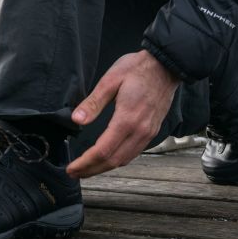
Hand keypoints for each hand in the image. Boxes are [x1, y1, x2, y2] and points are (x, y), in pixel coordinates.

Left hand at [66, 51, 179, 178]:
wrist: (166, 65)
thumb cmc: (137, 68)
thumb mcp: (111, 79)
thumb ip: (94, 102)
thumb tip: (76, 119)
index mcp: (127, 119)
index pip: (103, 150)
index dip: (85, 163)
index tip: (71, 168)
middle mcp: (140, 131)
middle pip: (113, 161)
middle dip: (92, 170)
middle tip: (74, 173)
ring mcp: (148, 133)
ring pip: (124, 160)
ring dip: (104, 168)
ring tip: (87, 168)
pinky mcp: (152, 130)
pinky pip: (134, 153)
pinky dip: (118, 160)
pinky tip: (108, 157)